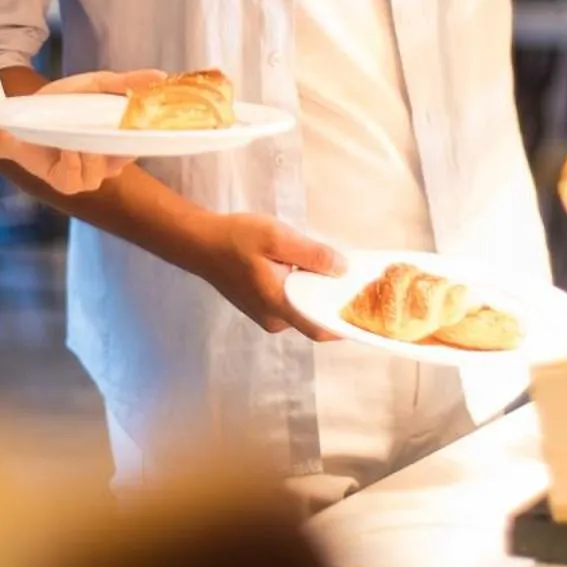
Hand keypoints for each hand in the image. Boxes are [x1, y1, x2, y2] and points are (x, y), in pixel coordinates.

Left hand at [0, 69, 163, 195]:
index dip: (146, 136)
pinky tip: (67, 147)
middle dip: (119, 145)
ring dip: (90, 153)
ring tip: (78, 135)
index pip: (140, 145)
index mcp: (117, 143)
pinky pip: (76, 178)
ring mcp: (86, 177)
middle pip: (123, 160)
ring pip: (100, 172)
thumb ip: (126, 82)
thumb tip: (161, 75)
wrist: (20, 114)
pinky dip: (73, 161)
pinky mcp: (65, 184)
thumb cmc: (60, 102)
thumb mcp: (95, 86)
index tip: (151, 123)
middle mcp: (106, 164)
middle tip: (114, 127)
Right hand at [193, 213, 346, 338]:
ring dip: (318, 292)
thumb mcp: (278, 238)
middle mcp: (274, 319)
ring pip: (303, 309)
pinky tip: (307, 268)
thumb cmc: (236, 239)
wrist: (199, 242)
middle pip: (315, 317)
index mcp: (279, 307)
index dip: (347, 321)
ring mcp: (266, 315)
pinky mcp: (260, 305)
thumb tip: (344, 270)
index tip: (367, 305)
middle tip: (355, 277)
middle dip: (335, 300)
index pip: (322, 328)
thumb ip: (313, 255)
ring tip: (333, 268)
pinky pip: (291, 302)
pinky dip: (304, 289)